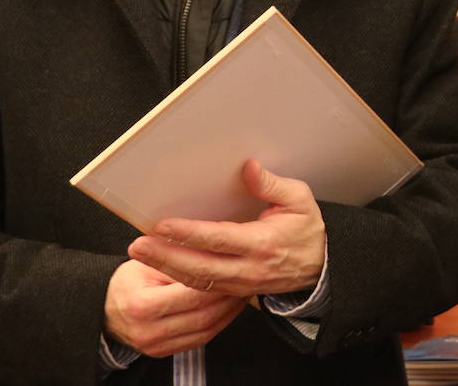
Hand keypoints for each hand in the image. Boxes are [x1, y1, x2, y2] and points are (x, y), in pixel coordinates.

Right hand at [103, 259, 245, 357]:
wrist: (103, 310)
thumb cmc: (125, 283)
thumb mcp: (144, 265)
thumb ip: (175, 263)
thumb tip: (209, 253)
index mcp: (143, 305)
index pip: (191, 295)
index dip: (217, 283)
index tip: (234, 269)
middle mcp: (149, 331)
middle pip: (202, 315)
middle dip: (229, 299)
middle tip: (244, 281)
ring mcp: (156, 346)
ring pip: (205, 331)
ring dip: (228, 313)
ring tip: (241, 294)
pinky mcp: (163, 353)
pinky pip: (199, 340)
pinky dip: (218, 325)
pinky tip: (228, 310)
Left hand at [128, 160, 326, 297]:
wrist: (321, 268)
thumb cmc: (307, 230)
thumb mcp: (300, 200)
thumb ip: (272, 184)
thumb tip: (249, 168)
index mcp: (262, 243)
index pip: (218, 239)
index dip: (188, 233)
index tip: (163, 224)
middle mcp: (248, 267)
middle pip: (199, 266)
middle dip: (165, 255)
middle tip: (137, 245)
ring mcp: (240, 283)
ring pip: (196, 280)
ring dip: (166, 267)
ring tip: (141, 253)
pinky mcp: (235, 290)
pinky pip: (202, 288)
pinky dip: (179, 278)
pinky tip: (161, 266)